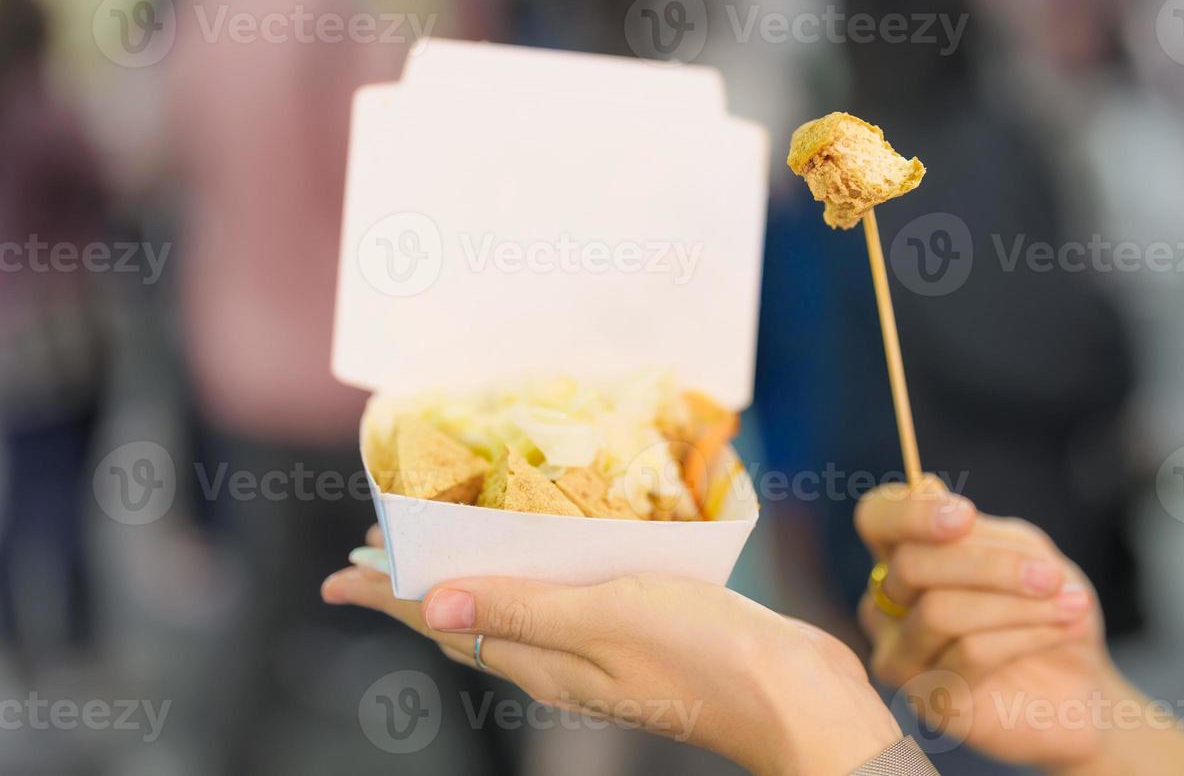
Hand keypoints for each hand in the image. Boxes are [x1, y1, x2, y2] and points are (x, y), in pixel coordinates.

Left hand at [323, 528, 900, 775]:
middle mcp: (557, 658)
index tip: (338, 574)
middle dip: (416, 584)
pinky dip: (529, 572)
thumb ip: (521, 610)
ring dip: (469, 575)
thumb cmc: (702, 653)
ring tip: (442, 544)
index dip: (387, 595)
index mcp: (541, 660)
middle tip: (378, 547)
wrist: (791, 693)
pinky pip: (557, 600)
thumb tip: (431, 606)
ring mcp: (595, 649)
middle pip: (466, 618)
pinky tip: (542, 549)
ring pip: (509, 609)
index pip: (442, 624)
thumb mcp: (604, 621)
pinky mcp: (632, 632)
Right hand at [855, 478, 1113, 769]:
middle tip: (1050, 573)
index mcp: (904, 554)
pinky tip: (1062, 628)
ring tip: (1071, 603)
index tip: (965, 516)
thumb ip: (976, 530)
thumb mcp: (1025, 552)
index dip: (910, 513)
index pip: (876, 518)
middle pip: (910, 565)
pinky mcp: (928, 699)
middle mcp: (888, 604)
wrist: (1082, 684)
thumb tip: (925, 488)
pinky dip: (1026, 634)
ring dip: (1017, 603)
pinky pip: (969, 654)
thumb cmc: (1046, 606)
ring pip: (940, 612)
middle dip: (988, 565)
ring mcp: (901, 655)